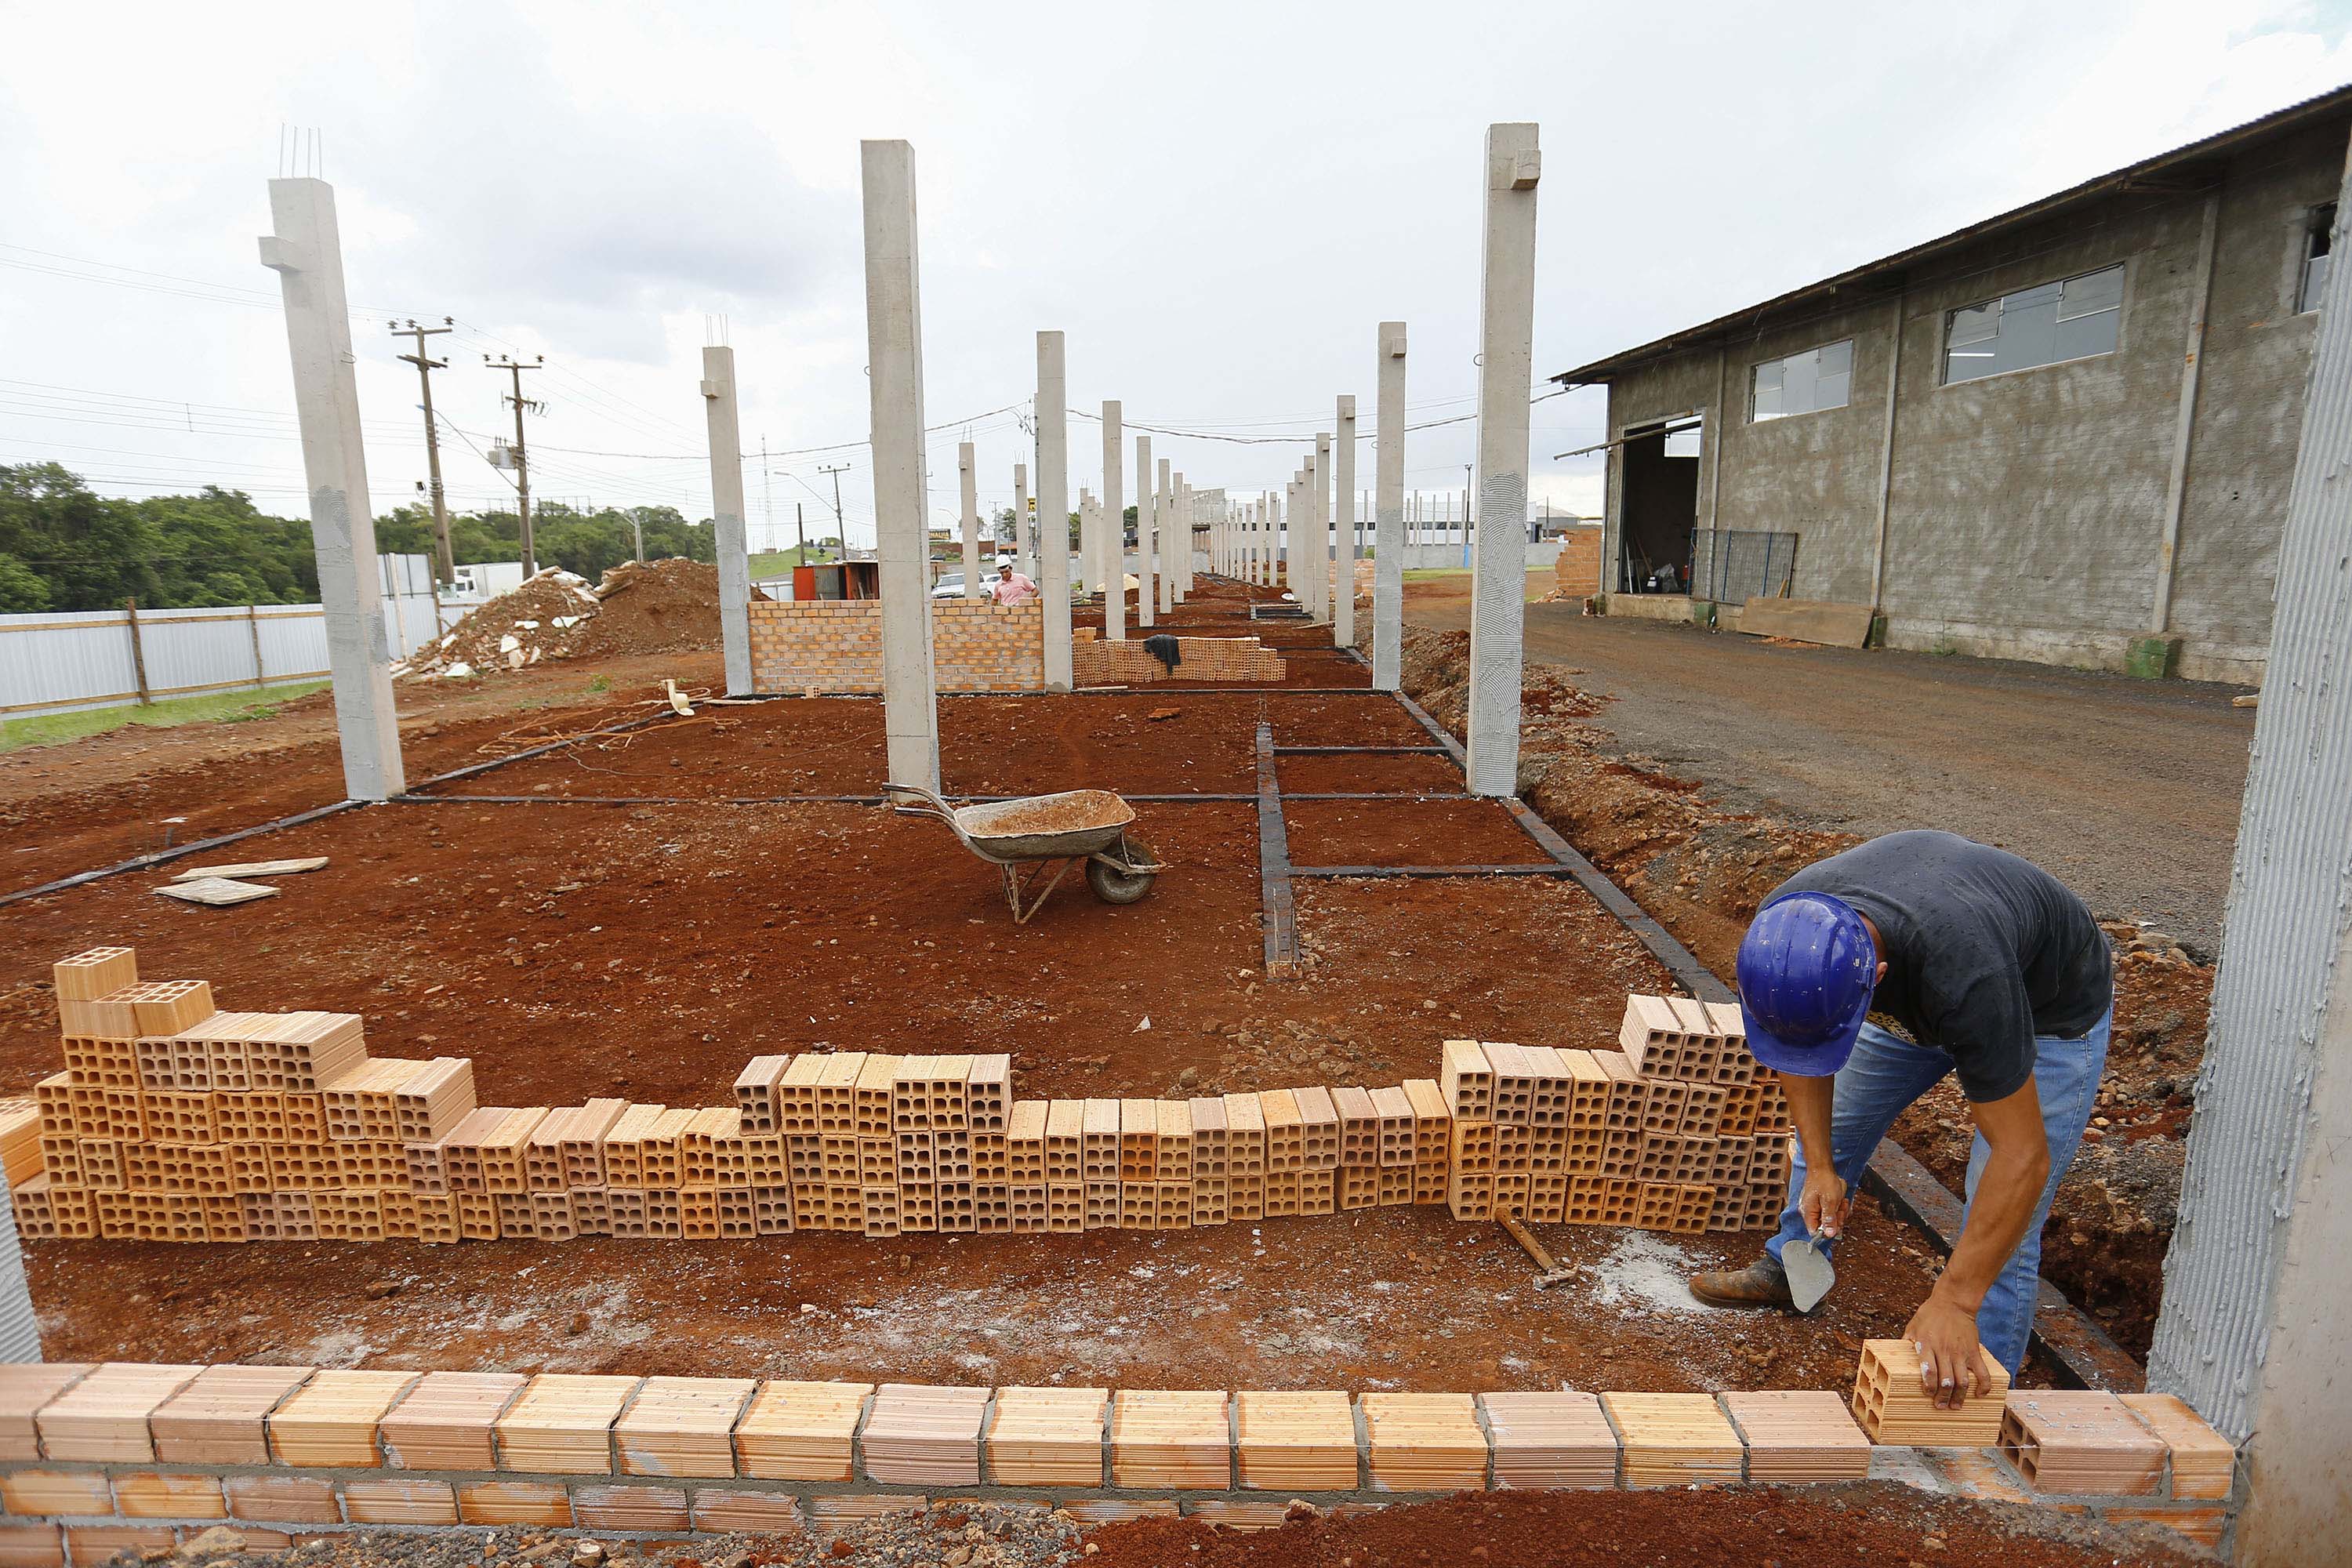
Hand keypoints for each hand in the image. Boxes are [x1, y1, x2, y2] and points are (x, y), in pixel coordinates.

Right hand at [1798, 1168, 1849, 1239]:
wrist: (1822, 1167)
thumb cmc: (1824, 1180)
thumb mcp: (1830, 1201)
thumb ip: (1829, 1218)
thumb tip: (1829, 1234)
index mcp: (1808, 1212)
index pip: (1814, 1232)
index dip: (1827, 1231)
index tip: (1836, 1223)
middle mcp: (1808, 1212)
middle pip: (1824, 1227)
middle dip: (1836, 1219)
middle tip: (1840, 1209)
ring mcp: (1814, 1208)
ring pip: (1829, 1220)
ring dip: (1839, 1212)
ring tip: (1841, 1202)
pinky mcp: (1819, 1204)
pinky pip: (1830, 1212)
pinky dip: (1837, 1208)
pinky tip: (1840, 1201)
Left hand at [1903, 1293, 1996, 1410]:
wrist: (1953, 1303)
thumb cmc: (1929, 1315)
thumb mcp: (1912, 1327)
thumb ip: (1907, 1343)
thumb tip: (1895, 1359)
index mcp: (1927, 1345)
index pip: (1929, 1371)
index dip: (1929, 1387)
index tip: (1928, 1395)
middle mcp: (1944, 1350)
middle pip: (1946, 1381)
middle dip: (1943, 1397)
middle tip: (1941, 1406)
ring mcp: (1961, 1352)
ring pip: (1963, 1381)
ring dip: (1960, 1397)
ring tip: (1956, 1406)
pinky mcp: (1974, 1352)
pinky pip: (1982, 1373)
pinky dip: (1983, 1386)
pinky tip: (1980, 1394)